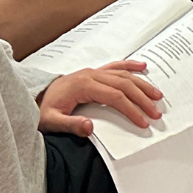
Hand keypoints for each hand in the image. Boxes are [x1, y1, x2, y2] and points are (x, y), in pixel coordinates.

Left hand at [37, 60, 162, 135]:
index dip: (131, 109)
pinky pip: (116, 66)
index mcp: (83, 85)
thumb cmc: (43, 110)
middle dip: (142, 98)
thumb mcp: (51, 122)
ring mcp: (93, 72)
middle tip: (156, 112)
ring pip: (123, 74)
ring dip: (142, 84)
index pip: (114, 97)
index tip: (143, 121)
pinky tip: (143, 66)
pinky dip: (130, 65)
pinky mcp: (93, 72)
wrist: (35, 97)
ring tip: (157, 95)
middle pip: (124, 84)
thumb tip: (90, 127)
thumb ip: (70, 125)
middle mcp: (91, 75)